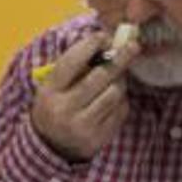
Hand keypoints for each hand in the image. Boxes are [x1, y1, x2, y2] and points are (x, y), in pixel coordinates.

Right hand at [31, 33, 140, 161]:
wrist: (53, 146)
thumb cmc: (56, 106)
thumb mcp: (54, 88)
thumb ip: (73, 68)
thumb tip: (105, 44)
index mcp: (49, 92)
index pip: (70, 63)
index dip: (89, 46)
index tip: (104, 36)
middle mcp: (64, 108)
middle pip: (99, 77)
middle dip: (119, 59)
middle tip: (132, 46)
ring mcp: (83, 125)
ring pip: (114, 93)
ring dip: (121, 81)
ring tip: (118, 76)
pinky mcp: (100, 136)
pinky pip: (121, 110)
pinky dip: (122, 99)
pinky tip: (116, 97)